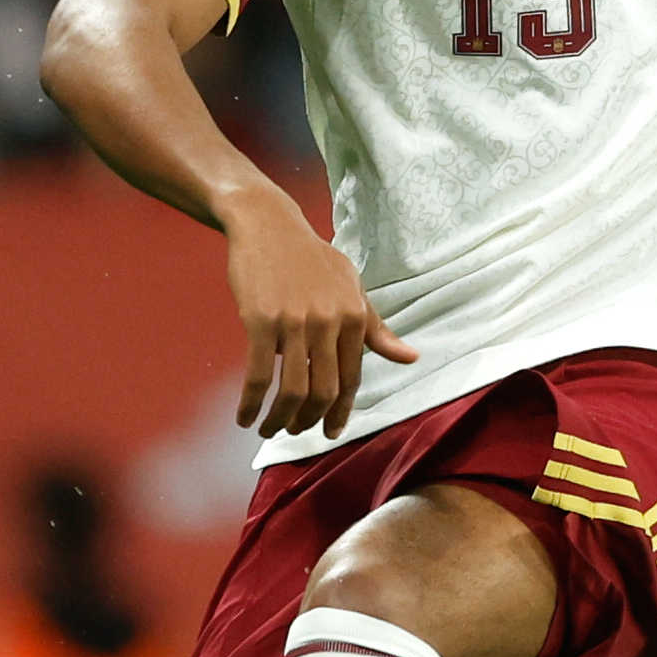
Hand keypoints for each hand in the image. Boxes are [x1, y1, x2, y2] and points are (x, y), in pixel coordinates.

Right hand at [222, 191, 416, 436]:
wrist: (268, 224)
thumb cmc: (311, 258)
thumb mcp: (352, 287)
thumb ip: (376, 328)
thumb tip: (412, 358)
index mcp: (355, 316)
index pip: (352, 378)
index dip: (341, 411)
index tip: (331, 432)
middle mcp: (329, 322)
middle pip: (323, 392)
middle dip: (309, 421)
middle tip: (296, 432)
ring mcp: (294, 323)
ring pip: (292, 390)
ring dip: (280, 420)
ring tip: (268, 429)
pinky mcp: (261, 321)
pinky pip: (258, 376)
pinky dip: (251, 403)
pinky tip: (244, 416)